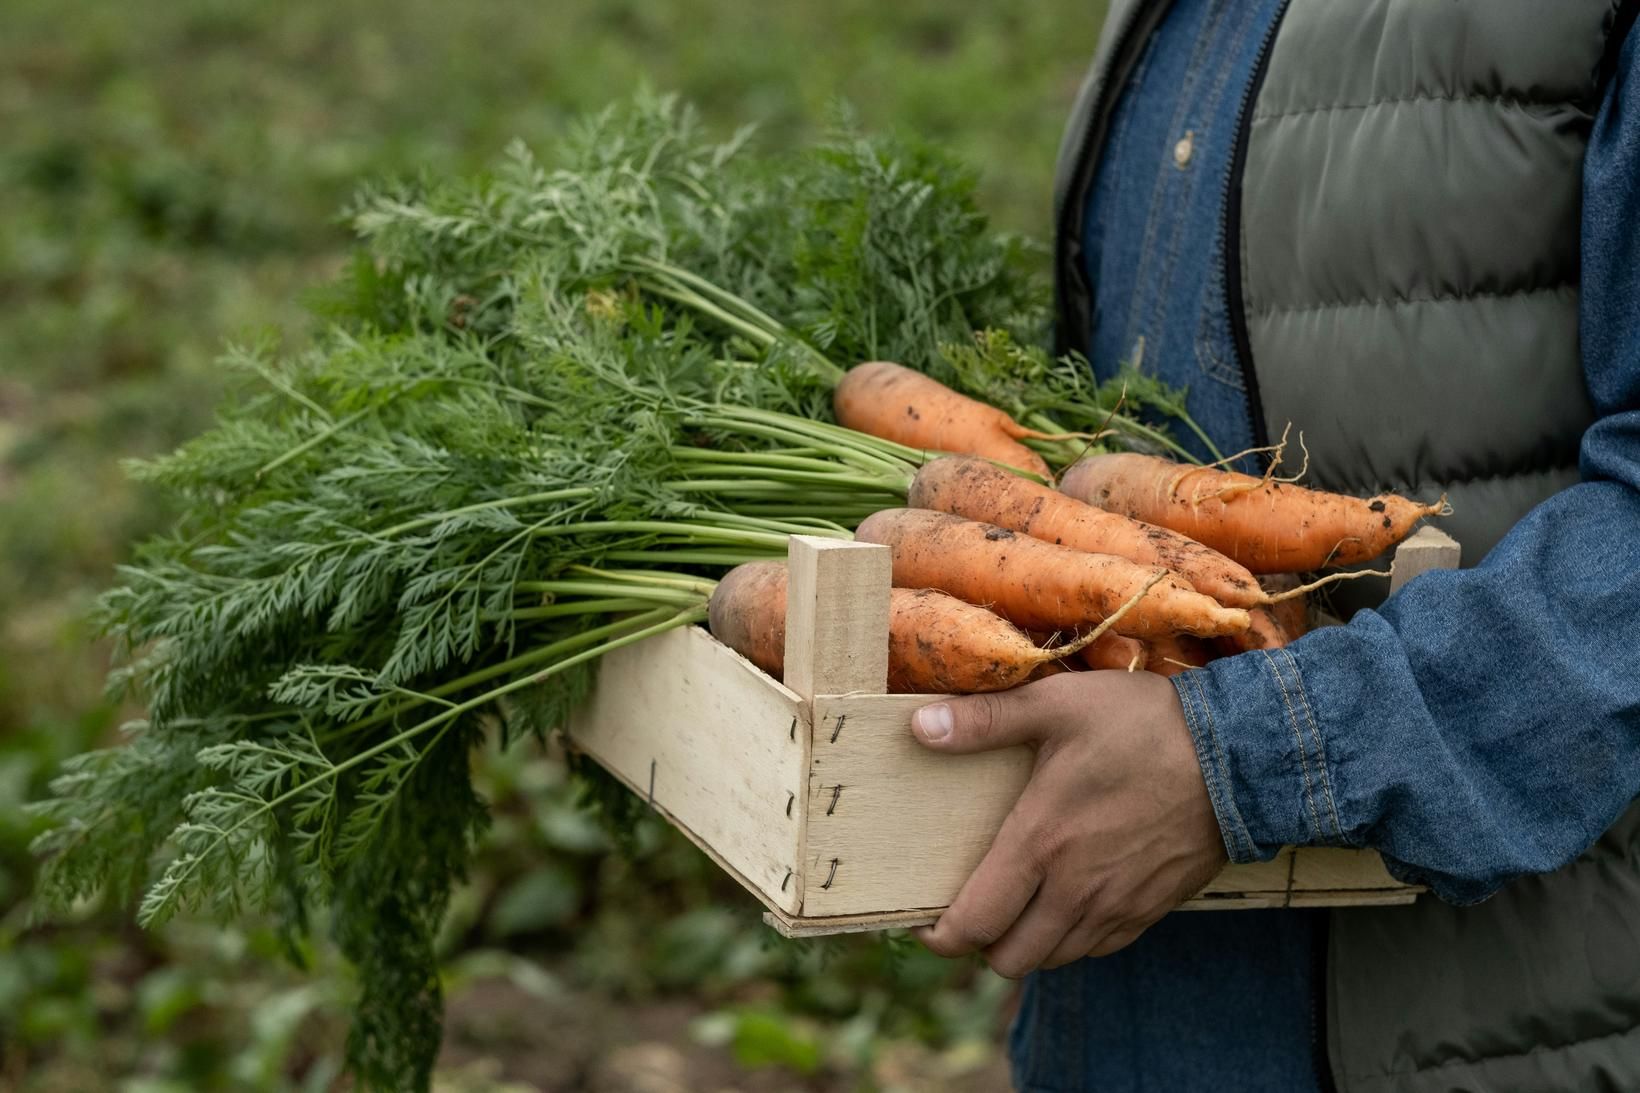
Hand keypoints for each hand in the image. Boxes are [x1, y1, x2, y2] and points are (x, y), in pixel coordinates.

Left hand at [911, 671, 1226, 976]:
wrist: (1237, 755)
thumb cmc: (1141, 725)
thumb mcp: (1057, 706)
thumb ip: (984, 721)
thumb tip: (919, 727)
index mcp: (1040, 844)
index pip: (975, 922)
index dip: (941, 936)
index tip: (926, 923)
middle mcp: (1074, 890)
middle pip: (1009, 959)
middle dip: (982, 946)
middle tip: (974, 911)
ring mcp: (1117, 907)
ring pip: (1053, 960)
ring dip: (1028, 945)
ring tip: (1018, 908)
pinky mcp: (1151, 910)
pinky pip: (1098, 950)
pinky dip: (1072, 940)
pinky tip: (1067, 904)